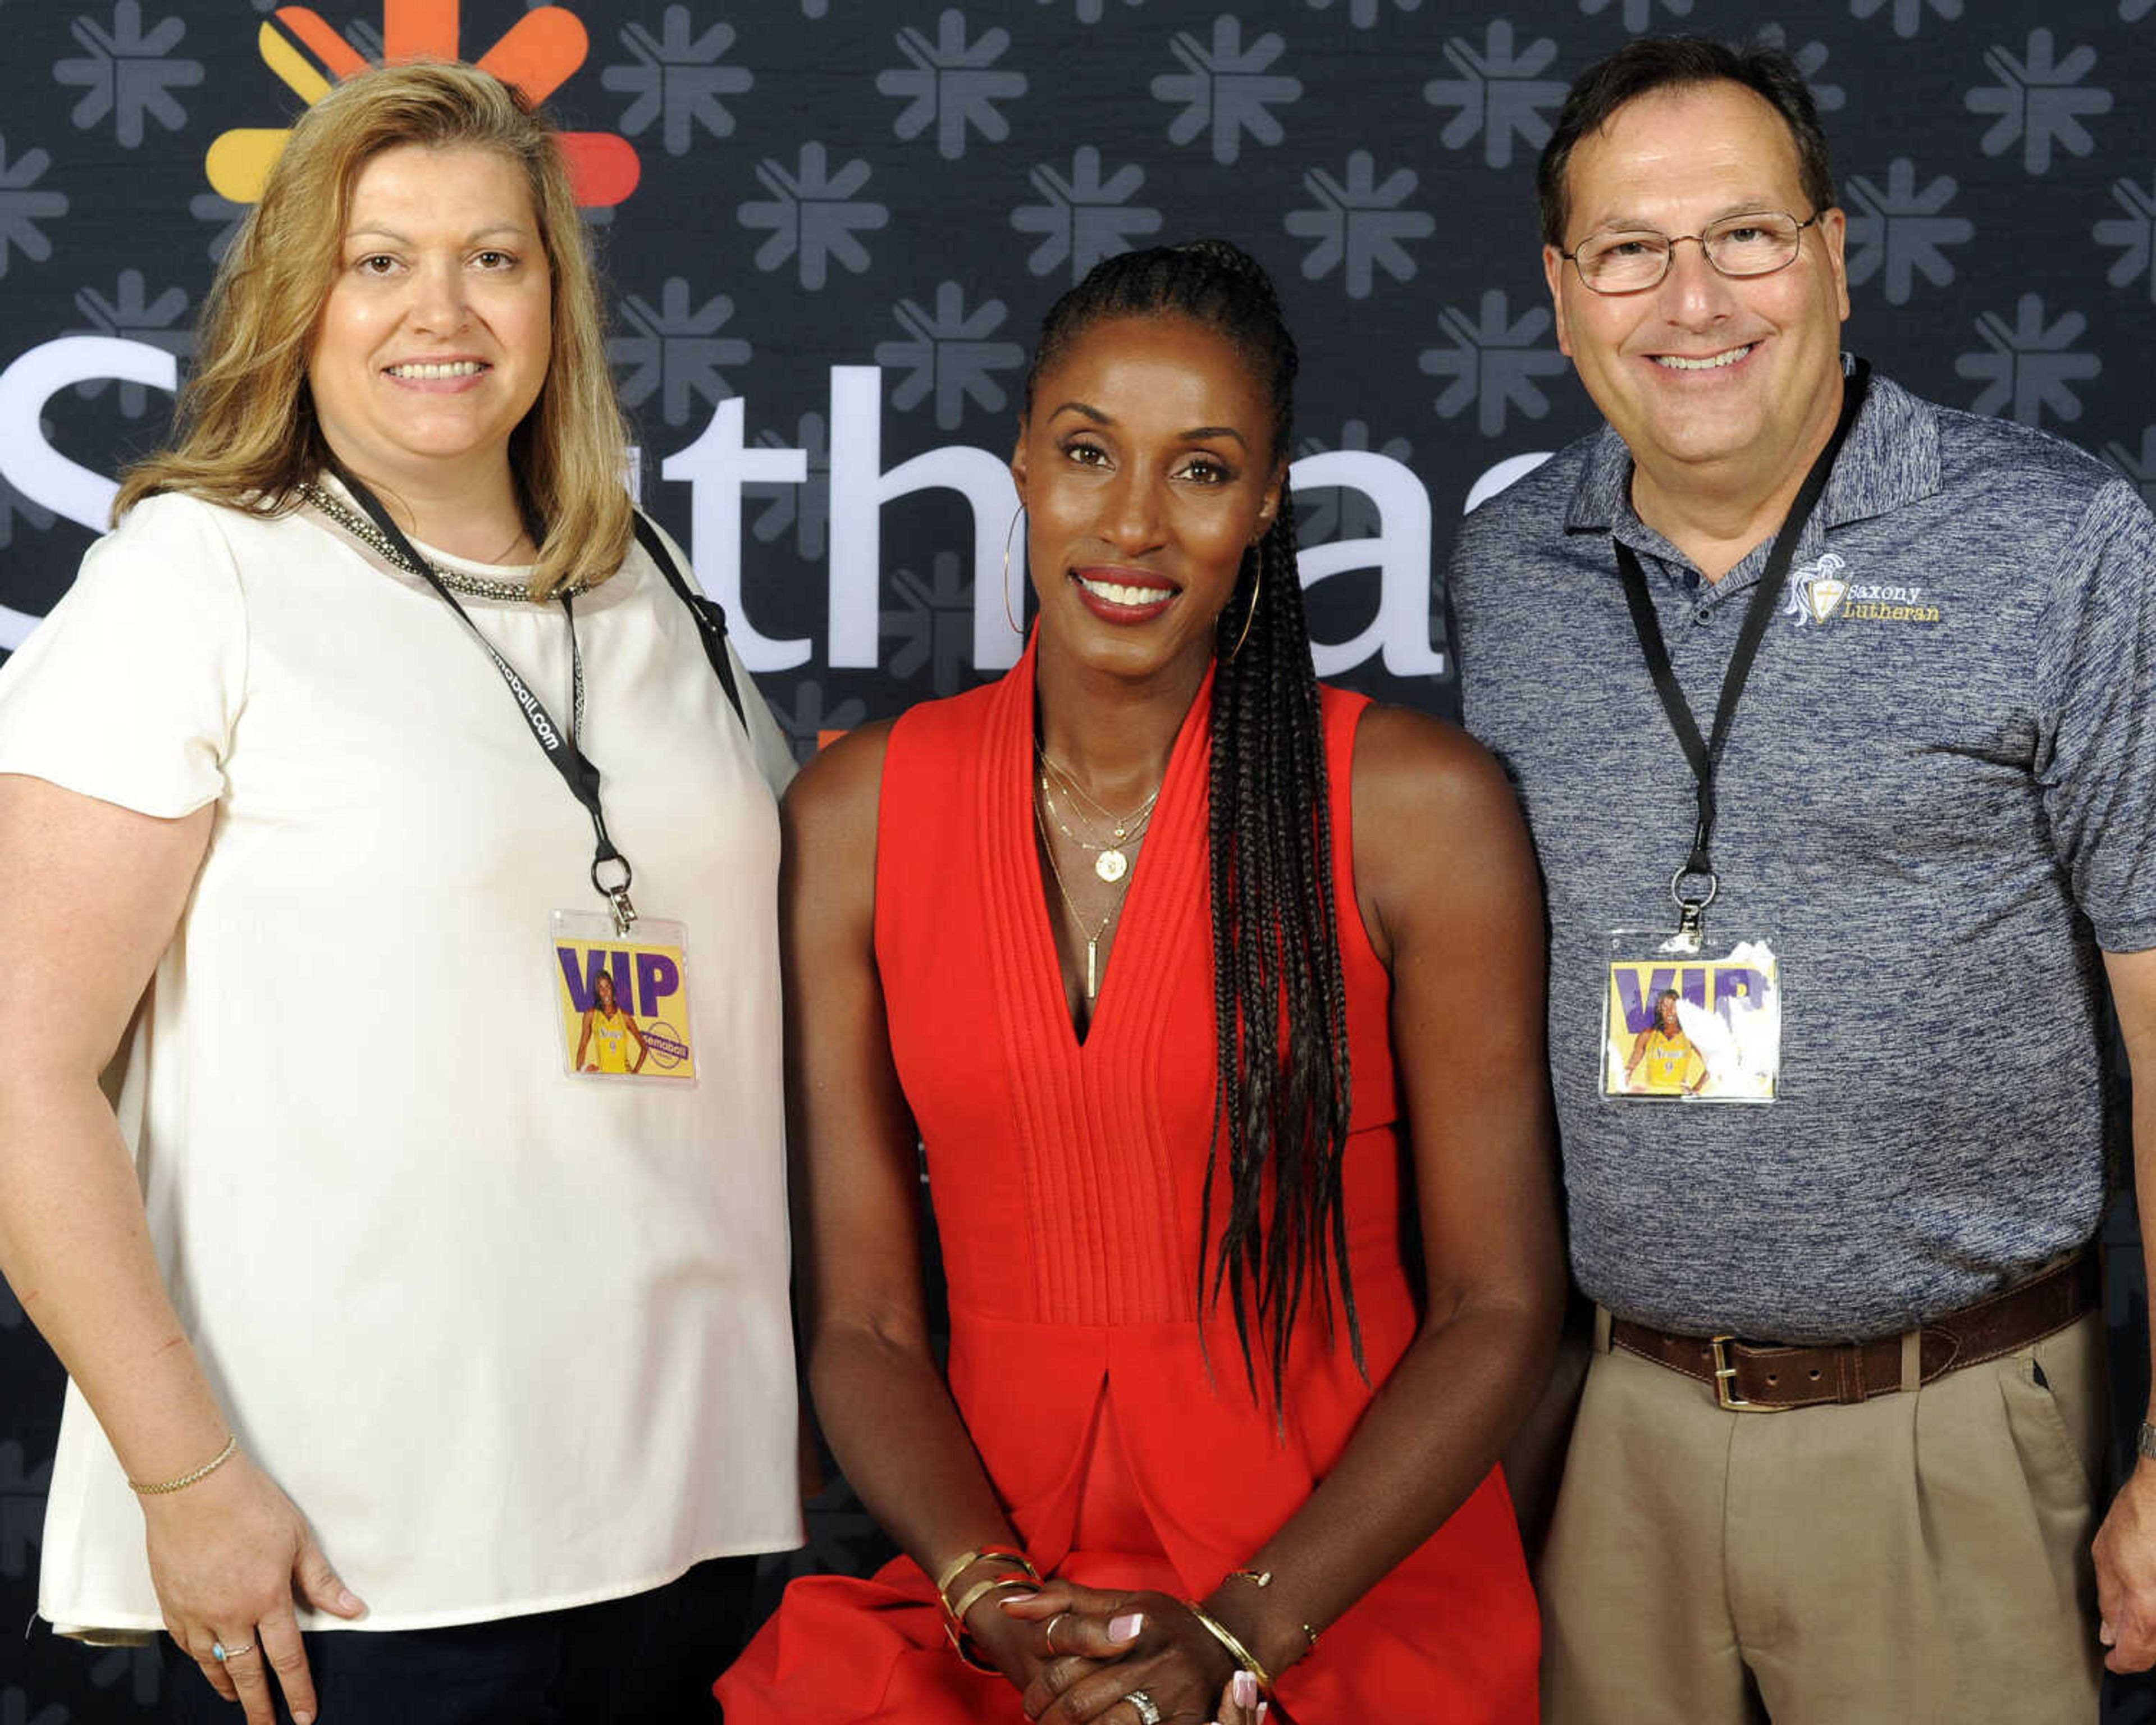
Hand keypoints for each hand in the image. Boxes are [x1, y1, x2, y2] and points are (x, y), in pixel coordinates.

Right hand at [142, 1450, 365, 1724]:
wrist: (193, 1487)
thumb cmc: (249, 1505)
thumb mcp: (299, 1540)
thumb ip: (323, 1582)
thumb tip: (353, 1610)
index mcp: (267, 1599)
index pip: (288, 1657)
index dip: (298, 1690)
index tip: (305, 1716)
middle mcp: (230, 1614)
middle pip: (248, 1673)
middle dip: (260, 1706)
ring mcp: (196, 1612)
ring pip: (213, 1664)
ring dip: (228, 1686)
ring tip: (238, 1701)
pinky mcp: (171, 1604)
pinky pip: (186, 1644)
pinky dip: (199, 1659)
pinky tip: (207, 1663)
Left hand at [1003, 1585, 1237, 1723]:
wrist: (1226, 1646)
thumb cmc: (1164, 1623)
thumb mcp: (1121, 1600)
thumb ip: (1066, 1600)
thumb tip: (1009, 1605)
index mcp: (1135, 1621)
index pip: (1070, 1656)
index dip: (1042, 1686)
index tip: (1030, 1704)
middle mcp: (1155, 1656)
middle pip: (1082, 1700)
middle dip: (1050, 1719)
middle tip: (1038, 1723)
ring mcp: (1173, 1692)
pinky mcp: (1187, 1719)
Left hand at [2096, 1460, 2155, 1671]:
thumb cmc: (2136, 1518)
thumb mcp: (2106, 1558)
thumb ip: (2110, 1600)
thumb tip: (2110, 1632)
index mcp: (2146, 1607)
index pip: (2136, 1654)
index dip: (2121, 1663)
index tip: (2111, 1661)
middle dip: (2137, 1653)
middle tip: (2119, 1646)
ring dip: (2150, 1640)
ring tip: (2132, 1629)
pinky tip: (2147, 1611)